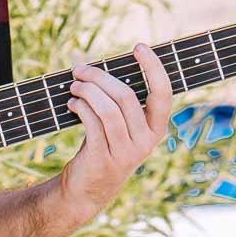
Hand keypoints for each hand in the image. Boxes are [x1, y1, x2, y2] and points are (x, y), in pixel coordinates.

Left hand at [57, 44, 173, 217]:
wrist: (87, 189)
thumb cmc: (104, 146)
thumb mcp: (119, 126)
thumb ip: (118, 101)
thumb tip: (98, 67)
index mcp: (156, 129)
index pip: (163, 94)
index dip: (153, 68)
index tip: (139, 47)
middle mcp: (146, 141)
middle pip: (126, 96)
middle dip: (100, 77)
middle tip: (80, 70)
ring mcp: (126, 153)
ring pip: (108, 109)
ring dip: (87, 91)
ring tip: (74, 85)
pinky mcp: (104, 159)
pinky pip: (93, 123)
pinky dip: (81, 107)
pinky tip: (72, 104)